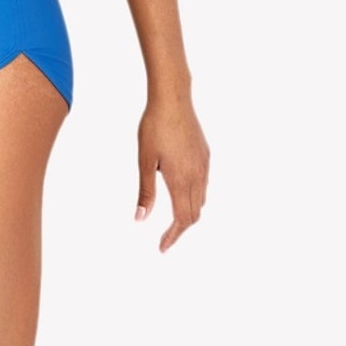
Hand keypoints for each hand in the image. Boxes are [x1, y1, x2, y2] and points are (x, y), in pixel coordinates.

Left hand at [136, 94, 208, 252]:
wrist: (173, 99)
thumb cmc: (154, 127)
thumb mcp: (145, 161)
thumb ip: (145, 192)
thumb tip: (140, 218)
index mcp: (181, 179)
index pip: (182, 219)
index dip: (173, 236)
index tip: (162, 247)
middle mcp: (198, 175)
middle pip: (194, 214)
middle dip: (181, 229)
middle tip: (165, 238)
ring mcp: (204, 165)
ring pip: (201, 200)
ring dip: (189, 213)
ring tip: (173, 219)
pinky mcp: (205, 155)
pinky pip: (204, 184)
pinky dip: (194, 197)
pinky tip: (181, 192)